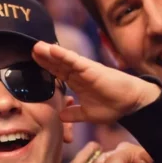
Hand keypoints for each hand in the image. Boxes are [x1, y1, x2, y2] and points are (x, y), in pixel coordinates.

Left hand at [32, 42, 161, 124]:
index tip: (32, 63)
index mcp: (78, 83)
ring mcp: (85, 70)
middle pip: (58, 64)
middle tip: (30, 50)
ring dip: (50, 53)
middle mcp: (80, 74)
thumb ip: (74, 114)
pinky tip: (52, 50)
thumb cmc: (113, 106)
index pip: (58, 73)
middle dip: (44, 58)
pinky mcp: (91, 69)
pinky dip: (63, 55)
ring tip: (36, 46)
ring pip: (64, 60)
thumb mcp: (88, 114)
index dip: (46, 67)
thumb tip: (60, 116)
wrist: (131, 104)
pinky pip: (75, 61)